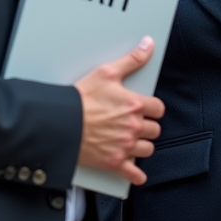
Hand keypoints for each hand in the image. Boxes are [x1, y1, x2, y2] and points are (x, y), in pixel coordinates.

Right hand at [74, 37, 165, 184]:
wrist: (61, 123)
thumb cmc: (82, 98)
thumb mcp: (107, 72)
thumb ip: (132, 60)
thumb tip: (148, 46)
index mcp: (135, 105)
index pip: (159, 109)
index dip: (152, 108)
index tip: (145, 109)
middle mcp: (134, 127)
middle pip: (155, 130)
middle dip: (147, 127)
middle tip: (135, 124)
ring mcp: (125, 146)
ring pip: (147, 150)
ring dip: (142, 146)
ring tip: (133, 141)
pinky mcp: (114, 162)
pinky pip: (133, 174)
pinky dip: (136, 174)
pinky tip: (136, 172)